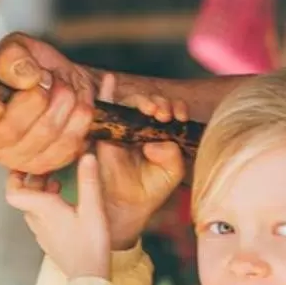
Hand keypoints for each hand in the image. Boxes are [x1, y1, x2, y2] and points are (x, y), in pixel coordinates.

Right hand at [0, 33, 99, 173]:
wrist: (69, 84)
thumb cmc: (35, 68)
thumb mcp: (19, 48)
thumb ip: (13, 56)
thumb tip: (24, 76)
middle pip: (7, 133)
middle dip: (34, 99)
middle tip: (46, 78)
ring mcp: (17, 158)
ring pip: (41, 136)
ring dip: (61, 103)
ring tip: (63, 86)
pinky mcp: (47, 164)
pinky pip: (65, 145)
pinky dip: (77, 118)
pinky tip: (76, 103)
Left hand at [6, 152, 111, 280]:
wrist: (88, 278)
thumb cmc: (91, 244)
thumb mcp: (93, 209)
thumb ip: (89, 181)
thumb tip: (86, 154)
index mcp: (43, 210)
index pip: (13, 193)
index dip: (13, 178)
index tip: (23, 165)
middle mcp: (37, 221)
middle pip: (24, 197)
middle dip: (33, 181)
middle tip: (48, 168)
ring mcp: (42, 234)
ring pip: (33, 208)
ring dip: (41, 194)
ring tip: (58, 183)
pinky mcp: (50, 242)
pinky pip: (41, 220)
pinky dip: (47, 207)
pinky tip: (65, 205)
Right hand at [95, 73, 189, 249]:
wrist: (129, 205)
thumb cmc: (151, 188)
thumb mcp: (172, 171)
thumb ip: (173, 154)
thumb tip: (154, 142)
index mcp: (160, 132)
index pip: (170, 109)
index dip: (177, 108)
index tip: (180, 117)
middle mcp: (141, 126)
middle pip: (151, 102)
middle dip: (162, 103)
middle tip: (165, 116)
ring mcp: (123, 128)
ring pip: (132, 102)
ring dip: (144, 100)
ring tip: (152, 110)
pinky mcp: (106, 133)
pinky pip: (104, 107)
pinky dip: (107, 91)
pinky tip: (110, 79)